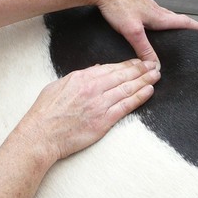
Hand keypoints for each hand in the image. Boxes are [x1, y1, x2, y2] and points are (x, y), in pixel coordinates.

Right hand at [16, 59, 159, 162]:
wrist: (41, 135)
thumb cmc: (45, 113)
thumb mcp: (57, 86)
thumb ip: (77, 77)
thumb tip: (95, 70)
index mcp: (80, 78)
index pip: (109, 68)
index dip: (126, 65)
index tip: (137, 63)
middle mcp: (92, 88)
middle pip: (122, 76)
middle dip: (140, 69)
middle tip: (153, 65)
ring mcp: (99, 104)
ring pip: (127, 89)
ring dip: (144, 81)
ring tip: (155, 76)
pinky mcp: (104, 120)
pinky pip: (126, 106)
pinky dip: (139, 97)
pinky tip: (149, 92)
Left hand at [87, 0, 197, 65]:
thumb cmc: (118, 4)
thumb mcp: (132, 31)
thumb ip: (144, 49)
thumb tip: (156, 66)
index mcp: (158, 15)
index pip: (183, 21)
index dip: (196, 28)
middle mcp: (154, 8)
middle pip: (175, 17)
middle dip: (184, 26)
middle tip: (191, 34)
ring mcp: (144, 4)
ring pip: (162, 14)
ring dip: (170, 21)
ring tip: (172, 30)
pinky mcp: (134, 2)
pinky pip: (150, 11)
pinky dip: (155, 18)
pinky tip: (147, 22)